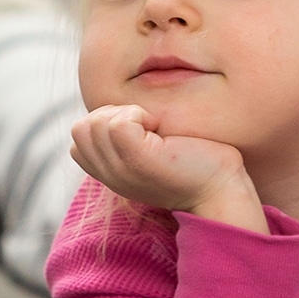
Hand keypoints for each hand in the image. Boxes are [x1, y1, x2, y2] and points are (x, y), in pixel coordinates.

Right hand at [70, 105, 266, 232]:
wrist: (220, 187)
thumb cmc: (192, 162)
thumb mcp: (145, 150)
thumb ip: (121, 137)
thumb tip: (111, 110)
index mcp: (107, 173)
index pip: (78, 135)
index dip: (105, 122)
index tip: (139, 131)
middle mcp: (109, 176)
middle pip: (81, 127)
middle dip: (113, 114)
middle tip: (149, 128)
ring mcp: (120, 170)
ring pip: (95, 122)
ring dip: (127, 113)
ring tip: (155, 129)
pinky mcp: (137, 160)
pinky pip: (118, 123)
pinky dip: (139, 114)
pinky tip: (160, 129)